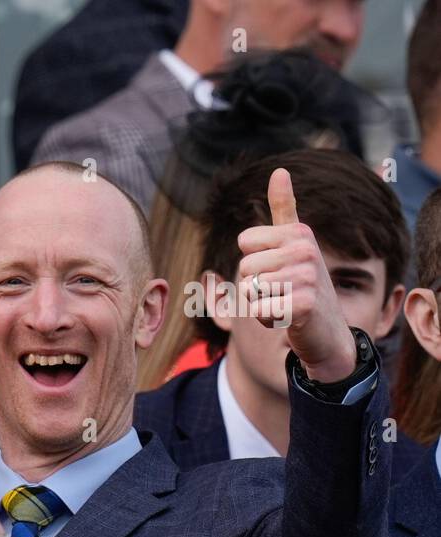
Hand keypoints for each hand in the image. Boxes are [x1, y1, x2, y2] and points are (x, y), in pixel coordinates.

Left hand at [238, 168, 356, 382]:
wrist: (327, 332)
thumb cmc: (302, 286)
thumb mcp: (294, 244)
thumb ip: (284, 209)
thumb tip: (280, 170)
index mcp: (299, 233)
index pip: (245, 241)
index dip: (252, 261)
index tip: (277, 268)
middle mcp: (306, 250)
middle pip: (244, 267)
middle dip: (254, 286)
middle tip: (280, 292)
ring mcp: (307, 277)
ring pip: (250, 289)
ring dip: (259, 303)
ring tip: (283, 304)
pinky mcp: (303, 305)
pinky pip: (258, 310)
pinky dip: (264, 319)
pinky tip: (285, 319)